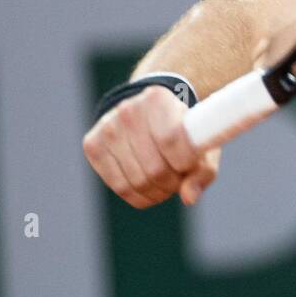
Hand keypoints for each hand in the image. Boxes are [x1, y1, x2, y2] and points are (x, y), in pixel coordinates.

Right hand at [83, 85, 219, 206]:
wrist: (148, 112)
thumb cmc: (181, 129)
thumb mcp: (201, 143)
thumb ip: (203, 171)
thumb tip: (188, 198)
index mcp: (158, 98)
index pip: (173, 141)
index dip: (187, 163)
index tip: (191, 163)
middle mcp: (128, 110)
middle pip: (155, 169)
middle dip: (173, 182)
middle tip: (179, 176)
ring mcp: (107, 128)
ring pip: (137, 183)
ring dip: (158, 191)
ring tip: (166, 180)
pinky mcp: (93, 145)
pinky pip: (120, 188)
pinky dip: (140, 195)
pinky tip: (149, 185)